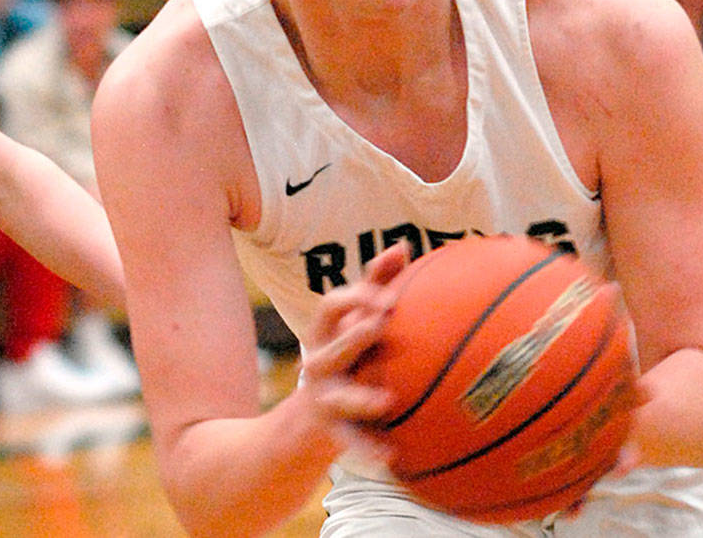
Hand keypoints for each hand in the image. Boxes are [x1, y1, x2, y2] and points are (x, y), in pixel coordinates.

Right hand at [298, 243, 409, 449]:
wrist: (299, 427)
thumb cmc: (343, 365)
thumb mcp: (353, 330)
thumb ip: (376, 290)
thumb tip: (404, 247)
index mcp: (328, 333)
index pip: (335, 303)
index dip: (361, 292)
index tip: (392, 282)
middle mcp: (320, 361)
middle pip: (330, 339)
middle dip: (355, 330)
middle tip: (383, 322)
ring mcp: (323, 396)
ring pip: (338, 394)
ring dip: (361, 396)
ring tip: (385, 400)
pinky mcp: (328, 431)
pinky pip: (350, 441)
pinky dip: (369, 448)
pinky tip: (391, 456)